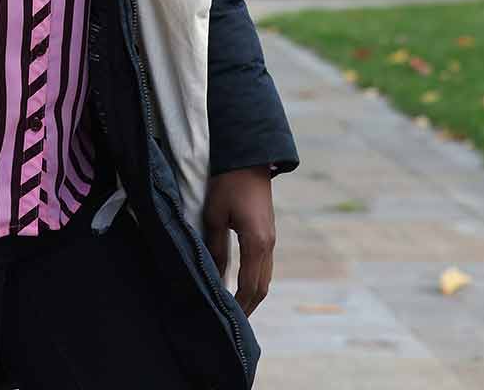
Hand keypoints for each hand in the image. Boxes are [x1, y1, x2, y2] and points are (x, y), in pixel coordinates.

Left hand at [203, 166, 275, 313]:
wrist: (249, 158)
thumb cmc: (228, 184)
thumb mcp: (215, 216)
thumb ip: (214, 248)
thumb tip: (212, 278)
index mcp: (256, 243)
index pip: (249, 286)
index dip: (238, 306)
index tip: (227, 321)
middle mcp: (268, 245)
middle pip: (261, 286)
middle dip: (248, 307)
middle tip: (232, 325)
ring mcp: (270, 239)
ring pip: (265, 277)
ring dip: (252, 295)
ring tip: (236, 310)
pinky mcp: (267, 233)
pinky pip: (263, 266)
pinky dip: (254, 281)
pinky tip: (241, 285)